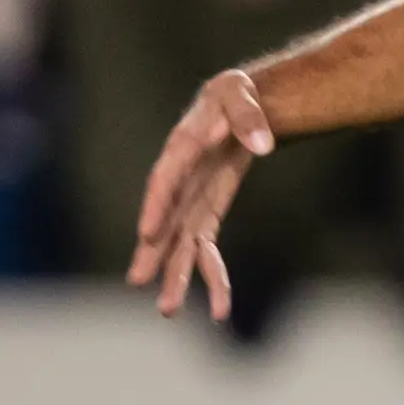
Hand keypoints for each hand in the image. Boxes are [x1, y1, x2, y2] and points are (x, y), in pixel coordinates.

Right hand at [126, 68, 273, 321]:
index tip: (147, 233)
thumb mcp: (241, 93)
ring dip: (175, 275)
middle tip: (138, 280)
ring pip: (180, 243)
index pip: (165, 179)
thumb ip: (250, 118)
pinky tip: (220, 308)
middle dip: (153, 251)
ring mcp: (189, 200)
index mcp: (182, 147)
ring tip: (168, 310)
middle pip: (164, 219)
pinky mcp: (205, 212)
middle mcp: (179, 180)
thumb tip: (265, 146)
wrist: (233, 105)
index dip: (155, 206)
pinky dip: (214, 276)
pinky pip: (206, 248)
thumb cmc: (234, 96)